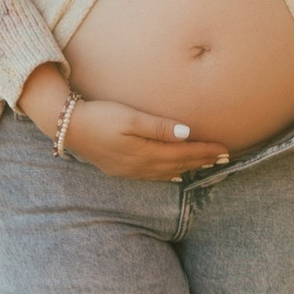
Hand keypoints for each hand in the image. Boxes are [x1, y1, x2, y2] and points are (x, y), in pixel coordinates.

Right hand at [63, 97, 230, 177]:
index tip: (225, 149)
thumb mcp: (131, 118)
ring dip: (187, 168)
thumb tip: (188, 134)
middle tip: (223, 158)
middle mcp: (140, 166)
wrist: (68, 127)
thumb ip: (159, 128)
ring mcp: (129, 170)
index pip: (183, 154)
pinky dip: (168, 174)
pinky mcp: (120, 169)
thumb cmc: (100, 117)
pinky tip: (174, 174)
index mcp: (145, 153)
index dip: (205, 151)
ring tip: (204, 165)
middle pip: (178, 165)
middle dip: (201, 161)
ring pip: (166, 172)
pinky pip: (152, 176)